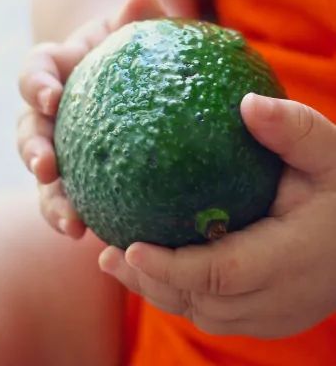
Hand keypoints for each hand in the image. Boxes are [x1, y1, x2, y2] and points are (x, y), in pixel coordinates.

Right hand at [17, 0, 166, 237]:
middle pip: (29, 132)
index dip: (36, 84)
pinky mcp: (80, 177)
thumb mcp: (133, 36)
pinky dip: (80, 217)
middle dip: (33, 151)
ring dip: (52, 200)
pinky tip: (97, 235)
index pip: (36, 72)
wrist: (132, 85)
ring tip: (72, 224)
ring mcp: (65, 148)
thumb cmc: (130, 56)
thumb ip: (137, 22)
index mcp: (60, 74)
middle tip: (46, 168)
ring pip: (46, 178)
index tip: (48, 98)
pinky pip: (76, 199)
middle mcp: (54, 115)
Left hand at [99, 94, 335, 338]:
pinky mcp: (272, 317)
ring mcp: (275, 314)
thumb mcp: (330, 154)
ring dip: (160, 293)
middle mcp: (280, 297)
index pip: (221, 273)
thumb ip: (293, 131)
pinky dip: (182, 297)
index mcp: (290, 258)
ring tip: (121, 265)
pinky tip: (160, 275)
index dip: (172, 267)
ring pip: (205, 314)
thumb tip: (248, 104)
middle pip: (201, 302)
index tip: (129, 249)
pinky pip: (218, 315)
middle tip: (108, 255)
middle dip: (150, 283)